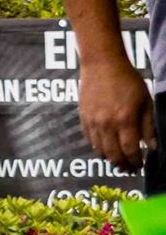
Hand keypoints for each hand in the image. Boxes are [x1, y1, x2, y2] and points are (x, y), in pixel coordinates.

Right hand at [80, 53, 151, 173]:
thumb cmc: (127, 80)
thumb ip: (148, 126)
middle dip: (122, 164)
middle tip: (129, 169)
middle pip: (113, 154)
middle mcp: (106, 124)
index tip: (140, 166)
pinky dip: (98, 148)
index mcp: (124, 119)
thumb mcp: (145, 101)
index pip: (130, 149)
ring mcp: (93, 122)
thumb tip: (152, 146)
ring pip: (99, 150)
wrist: (101, 65)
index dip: (135, 161)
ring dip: (109, 159)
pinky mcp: (83, 118)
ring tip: (118, 162)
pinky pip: (89, 140)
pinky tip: (105, 148)